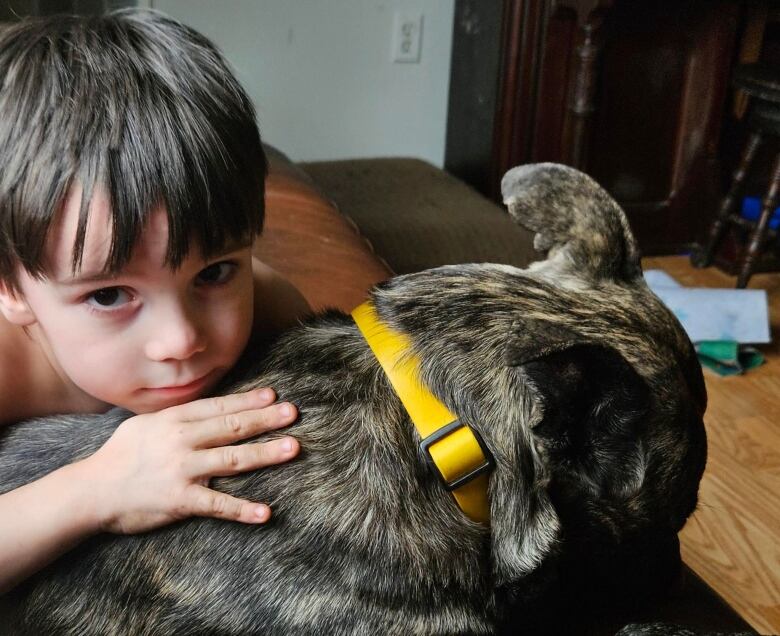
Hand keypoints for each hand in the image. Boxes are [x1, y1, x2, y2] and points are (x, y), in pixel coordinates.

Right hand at [78, 387, 298, 533]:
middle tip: (293, 412)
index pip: (218, 406)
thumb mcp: (145, 424)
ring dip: (266, 453)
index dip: (248, 400)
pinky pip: (218, 505)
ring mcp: (182, 470)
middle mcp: (181, 440)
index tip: (273, 395)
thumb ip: (177, 416)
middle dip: (265, 419)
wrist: (90, 492)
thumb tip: (206, 408)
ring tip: (293, 448)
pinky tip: (266, 512)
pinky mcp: (180, 500)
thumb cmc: (119, 456)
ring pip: (232, 459)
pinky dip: (243, 509)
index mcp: (173, 420)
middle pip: (232, 427)